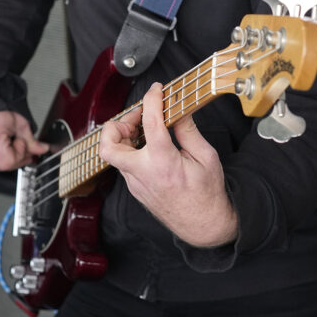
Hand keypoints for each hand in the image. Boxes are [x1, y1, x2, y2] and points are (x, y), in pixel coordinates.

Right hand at [0, 111, 48, 198]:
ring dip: (6, 162)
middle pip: (2, 165)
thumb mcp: (19, 122)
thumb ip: (30, 139)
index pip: (9, 160)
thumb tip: (42, 149)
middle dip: (17, 158)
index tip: (24, 144)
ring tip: (13, 149)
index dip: (20, 154)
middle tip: (25, 148)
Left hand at [101, 83, 237, 247]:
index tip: (156, 90)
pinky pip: (124, 164)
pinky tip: (148, 145)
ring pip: (115, 155)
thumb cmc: (208, 195)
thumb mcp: (206, 157)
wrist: (204, 226)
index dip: (152, 100)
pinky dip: (131, 149)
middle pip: (108, 146)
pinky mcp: (135, 189)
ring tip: (144, 129)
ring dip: (124, 137)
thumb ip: (188, 131)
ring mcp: (136, 184)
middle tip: (136, 117)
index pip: (150, 123)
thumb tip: (177, 110)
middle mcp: (143, 174)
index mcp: (163, 164)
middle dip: (116, 125)